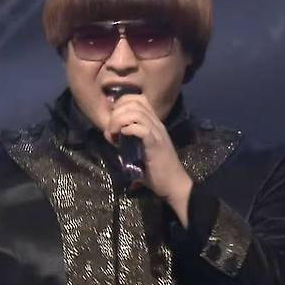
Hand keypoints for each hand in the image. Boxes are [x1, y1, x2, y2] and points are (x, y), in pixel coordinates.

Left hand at [104, 94, 191, 226]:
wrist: (174, 185)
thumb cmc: (157, 172)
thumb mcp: (140, 152)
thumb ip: (129, 143)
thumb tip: (113, 139)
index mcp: (154, 123)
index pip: (137, 99)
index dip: (121, 105)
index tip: (112, 121)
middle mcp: (157, 124)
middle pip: (134, 101)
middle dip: (116, 112)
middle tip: (111, 129)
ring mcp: (157, 133)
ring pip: (136, 113)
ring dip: (119, 121)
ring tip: (113, 135)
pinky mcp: (155, 144)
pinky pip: (140, 128)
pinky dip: (127, 130)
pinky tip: (122, 139)